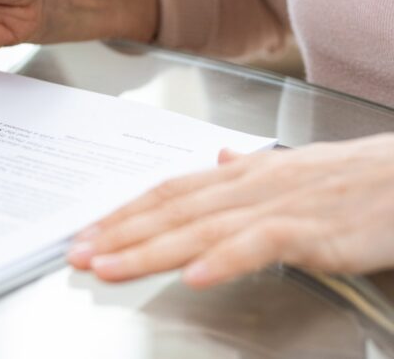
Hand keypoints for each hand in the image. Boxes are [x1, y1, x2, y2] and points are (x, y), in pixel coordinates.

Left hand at [67, 134, 393, 286]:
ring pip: (200, 227)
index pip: (169, 191)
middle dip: (119, 233)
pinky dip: (223, 259)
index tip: (88, 232)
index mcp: (242, 173)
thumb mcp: (292, 168)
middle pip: (172, 209)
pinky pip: (260, 244)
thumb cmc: (356, 177)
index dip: (124, 212)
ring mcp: (279, 204)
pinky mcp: (313, 230)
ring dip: (150, 249)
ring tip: (111, 267)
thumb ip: (247, 170)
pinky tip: (191, 276)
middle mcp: (249, 184)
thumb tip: (214, 158)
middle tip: (78, 253)